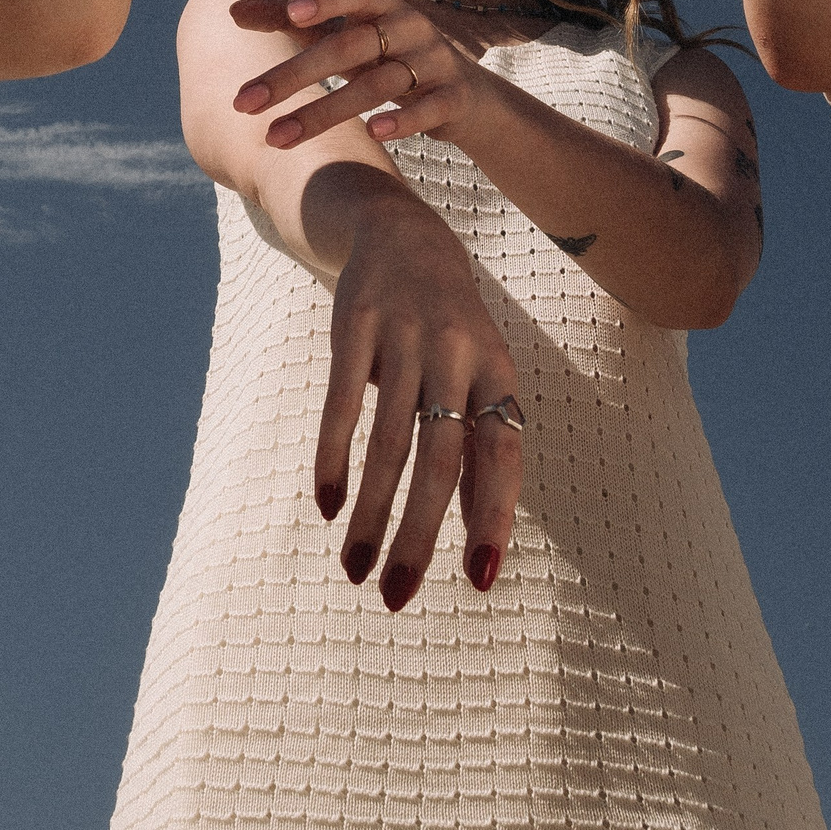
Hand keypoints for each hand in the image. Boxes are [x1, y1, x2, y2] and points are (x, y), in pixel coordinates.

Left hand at [232, 0, 483, 150]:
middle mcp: (410, 27)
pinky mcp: (454, 97)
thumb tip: (230, 11)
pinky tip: (372, 134)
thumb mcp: (346, 36)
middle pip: (349, 47)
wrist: (466, 97)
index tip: (290, 14)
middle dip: (292, 75)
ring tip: (275, 137)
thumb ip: (293, 21)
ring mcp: (435, 62)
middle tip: (242, 103)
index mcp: (382, 6)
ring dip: (324, 112)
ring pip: (379, 84)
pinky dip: (402, 119)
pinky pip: (429, 107)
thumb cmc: (390, 58)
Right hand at [317, 186, 522, 606]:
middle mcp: (457, 356)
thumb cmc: (449, 329)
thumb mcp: (478, 377)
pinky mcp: (355, 325)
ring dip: (371, 513)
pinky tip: (328, 507)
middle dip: (420, 535)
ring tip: (355, 569)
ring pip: (390, 443)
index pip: (502, 456)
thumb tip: (482, 543)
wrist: (400, 232)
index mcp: (498, 373)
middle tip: (397, 596)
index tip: (481, 581)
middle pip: (441, 460)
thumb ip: (479, 454)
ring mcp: (405, 337)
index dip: (494, 516)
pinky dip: (334, 458)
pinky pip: (343, 403)